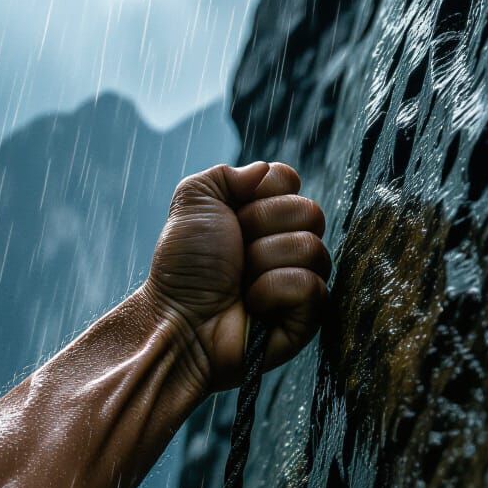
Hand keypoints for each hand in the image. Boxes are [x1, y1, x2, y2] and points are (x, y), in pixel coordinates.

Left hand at [143, 161, 329, 391]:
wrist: (177, 317)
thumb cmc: (184, 266)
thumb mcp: (192, 202)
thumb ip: (225, 173)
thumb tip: (264, 170)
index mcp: (265, 215)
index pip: (289, 180)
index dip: (259, 194)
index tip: (232, 217)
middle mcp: (288, 244)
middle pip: (309, 211)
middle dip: (261, 227)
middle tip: (235, 252)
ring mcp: (302, 280)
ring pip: (310, 247)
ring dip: (264, 261)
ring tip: (241, 282)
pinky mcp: (308, 316)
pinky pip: (310, 285)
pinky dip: (273, 291)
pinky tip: (253, 304)